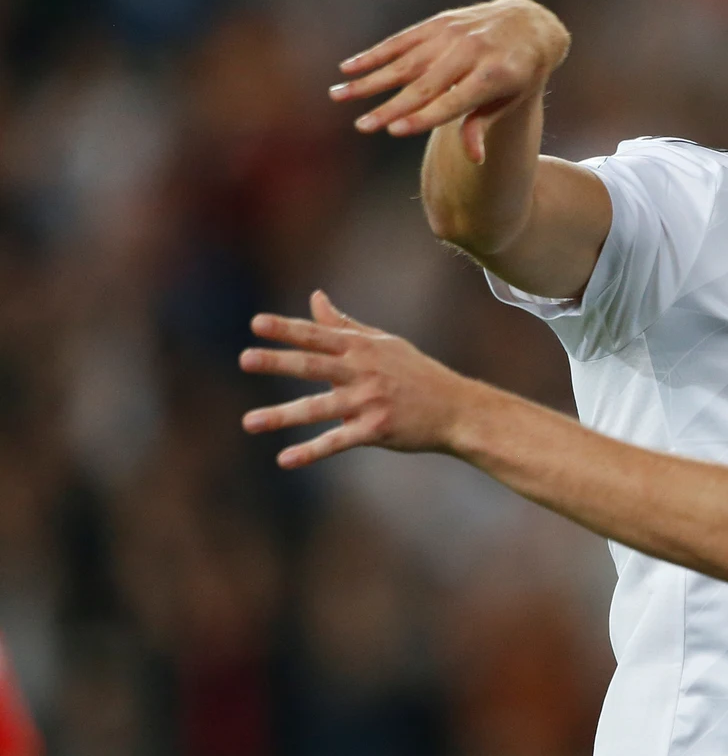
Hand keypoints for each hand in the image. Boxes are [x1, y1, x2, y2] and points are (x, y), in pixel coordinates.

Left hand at [239, 291, 480, 468]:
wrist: (455, 408)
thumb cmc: (415, 373)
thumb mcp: (382, 343)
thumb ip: (343, 324)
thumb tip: (315, 296)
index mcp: (362, 348)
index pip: (318, 336)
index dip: (287, 330)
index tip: (257, 324)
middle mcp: (363, 372)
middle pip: (314, 365)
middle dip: (279, 362)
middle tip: (245, 359)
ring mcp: (369, 402)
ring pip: (319, 408)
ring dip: (282, 415)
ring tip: (249, 422)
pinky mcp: (375, 430)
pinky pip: (337, 442)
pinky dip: (311, 451)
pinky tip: (285, 459)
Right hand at [331, 0, 570, 162]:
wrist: (528, 24)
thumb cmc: (520, 73)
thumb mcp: (512, 100)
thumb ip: (483, 124)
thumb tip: (474, 158)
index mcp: (493, 76)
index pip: (453, 102)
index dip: (424, 117)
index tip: (394, 132)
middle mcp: (471, 53)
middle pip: (423, 85)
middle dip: (390, 107)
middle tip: (362, 126)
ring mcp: (452, 35)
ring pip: (405, 62)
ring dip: (369, 79)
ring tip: (338, 95)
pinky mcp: (438, 23)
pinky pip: (402, 40)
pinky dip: (374, 54)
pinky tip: (349, 68)